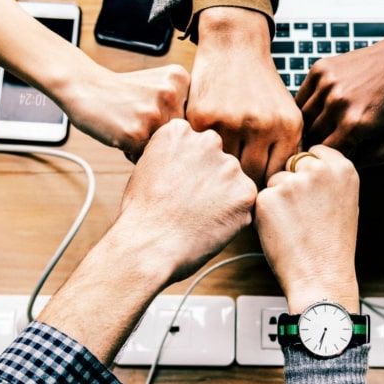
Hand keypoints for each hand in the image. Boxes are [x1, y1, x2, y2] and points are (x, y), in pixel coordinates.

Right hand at [38, 118, 254, 362]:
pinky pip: (248, 205)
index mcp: (177, 131)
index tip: (184, 187)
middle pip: (221, 158)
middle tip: (191, 209)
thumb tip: (178, 155)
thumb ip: (168, 156)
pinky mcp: (244, 196)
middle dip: (211, 183)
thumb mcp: (144, 172)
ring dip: (223, 201)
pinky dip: (235, 219)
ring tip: (198, 221)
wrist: (142, 252)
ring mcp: (227, 168)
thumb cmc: (135, 220)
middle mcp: (206, 142)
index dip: (194, 168)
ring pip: (236, 182)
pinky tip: (211, 229)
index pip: (200, 139)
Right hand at [58, 61, 189, 158]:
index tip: (153, 111)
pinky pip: (144, 157)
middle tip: (138, 119)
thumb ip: (182, 105)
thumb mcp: (158, 84)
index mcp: (181, 79)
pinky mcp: (136, 133)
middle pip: (180, 135)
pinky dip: (132, 152)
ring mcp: (154, 113)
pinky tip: (120, 133)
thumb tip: (203, 143)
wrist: (84, 86)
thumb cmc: (122, 91)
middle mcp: (171, 94)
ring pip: (164, 147)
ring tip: (129, 125)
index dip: (172, 122)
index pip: (192, 118)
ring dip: (147, 145)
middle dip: (161, 136)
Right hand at [186, 6, 302, 183]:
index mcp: (288, 126)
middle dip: (243, 182)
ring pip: (225, 167)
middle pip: (252, 177)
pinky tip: (203, 152)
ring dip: (220, 170)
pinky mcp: (203, 117)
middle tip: (233, 184)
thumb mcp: (285, 113)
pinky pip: (203, 150)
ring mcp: (231, 121)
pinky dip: (202, 153)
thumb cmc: (261, 86)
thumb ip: (285, 149)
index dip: (265, 186)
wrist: (234, 45)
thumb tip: (279, 190)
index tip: (255, 186)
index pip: (276, 176)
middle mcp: (262, 125)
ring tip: (217, 172)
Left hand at [255, 145, 359, 311]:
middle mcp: (318, 170)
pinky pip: (261, 198)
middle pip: (293, 163)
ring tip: (295, 226)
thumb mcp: (345, 201)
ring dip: (278, 198)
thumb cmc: (333, 245)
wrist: (321, 276)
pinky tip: (282, 232)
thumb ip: (329, 177)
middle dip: (293, 182)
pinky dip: (266, 214)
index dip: (309, 171)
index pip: (315, 151)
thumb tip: (306, 162)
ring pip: (275, 181)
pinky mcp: (268, 198)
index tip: (313, 191)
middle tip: (304, 214)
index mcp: (342, 168)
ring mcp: (292, 183)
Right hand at [296, 28, 383, 165]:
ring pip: (302, 117)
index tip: (333, 156)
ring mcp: (327, 84)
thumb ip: (363, 162)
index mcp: (354, 125)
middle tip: (329, 141)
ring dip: (311, 125)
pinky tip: (322, 108)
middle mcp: (337, 103)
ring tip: (326, 126)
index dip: (328, 158)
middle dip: (319, 142)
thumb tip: (335, 167)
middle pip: (311, 136)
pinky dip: (307, 106)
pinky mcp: (320, 69)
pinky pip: (301, 97)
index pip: (324, 154)